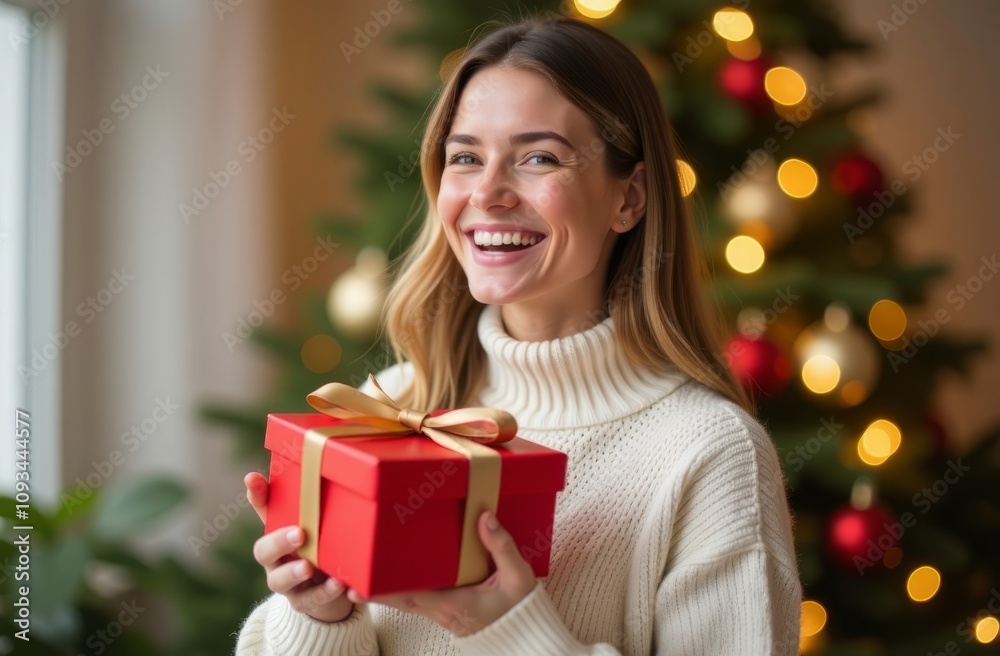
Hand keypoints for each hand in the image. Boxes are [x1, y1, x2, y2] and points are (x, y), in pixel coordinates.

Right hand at [245, 472, 354, 622]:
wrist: (333, 591)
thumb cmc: (323, 548)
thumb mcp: (322, 523)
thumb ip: (318, 502)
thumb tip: (325, 463)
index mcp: (279, 531)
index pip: (263, 510)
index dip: (257, 494)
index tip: (253, 477)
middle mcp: (275, 558)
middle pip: (263, 550)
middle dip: (279, 541)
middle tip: (299, 533)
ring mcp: (286, 583)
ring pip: (278, 581)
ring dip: (293, 572)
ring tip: (309, 566)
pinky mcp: (304, 603)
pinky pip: (310, 600)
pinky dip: (324, 593)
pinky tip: (340, 584)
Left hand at [347, 511, 535, 635]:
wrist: (527, 634)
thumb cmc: (521, 605)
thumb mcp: (519, 576)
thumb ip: (502, 547)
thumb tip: (484, 517)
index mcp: (455, 603)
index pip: (412, 597)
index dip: (385, 592)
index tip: (361, 584)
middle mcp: (442, 611)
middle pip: (400, 603)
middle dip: (372, 594)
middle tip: (346, 581)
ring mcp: (442, 615)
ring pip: (405, 604)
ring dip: (381, 595)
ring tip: (356, 581)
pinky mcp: (446, 612)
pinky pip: (416, 604)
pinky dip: (398, 596)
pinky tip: (387, 584)